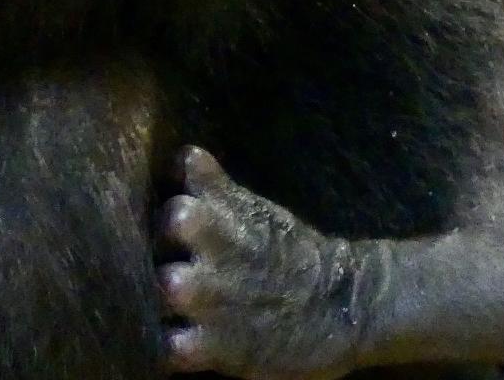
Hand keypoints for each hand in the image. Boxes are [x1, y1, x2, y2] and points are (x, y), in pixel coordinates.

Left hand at [157, 147, 365, 378]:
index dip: (173, 196)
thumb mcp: (259, 214)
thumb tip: (186, 156)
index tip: (178, 213)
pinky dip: (173, 346)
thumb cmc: (292, 256)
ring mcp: (214, 298)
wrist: (339, 306)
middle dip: (165, 238)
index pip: (185, 177)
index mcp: (231, 212)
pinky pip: (170, 346)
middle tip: (177, 258)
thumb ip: (217, 189)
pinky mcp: (214, 347)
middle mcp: (220, 247)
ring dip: (165, 294)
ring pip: (165, 283)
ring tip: (178, 303)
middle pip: (173, 221)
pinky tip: (183, 340)